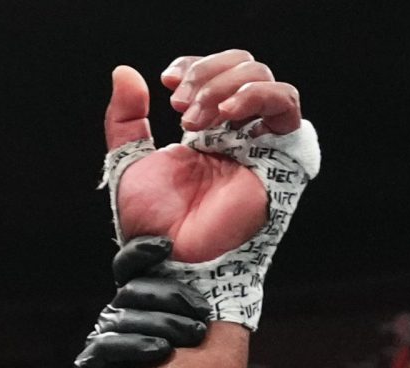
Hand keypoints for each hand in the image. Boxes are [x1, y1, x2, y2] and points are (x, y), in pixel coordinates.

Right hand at [72, 234, 210, 367]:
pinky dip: (135, 346)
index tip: (168, 248)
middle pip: (134, 290)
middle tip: (204, 316)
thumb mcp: (192, 342)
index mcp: (134, 304)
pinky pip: (107, 347)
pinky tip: (161, 353)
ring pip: (124, 316)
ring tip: (195, 337)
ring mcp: (98, 342)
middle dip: (172, 297)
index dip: (142, 252)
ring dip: (163, 323)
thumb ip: (193, 313)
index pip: (129, 267)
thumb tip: (224, 280)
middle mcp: (113, 318)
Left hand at [104, 54, 301, 263]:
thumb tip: (124, 73)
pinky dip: (257, 95)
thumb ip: (125, 120)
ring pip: (262, 78)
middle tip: (179, 106)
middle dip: (207, 75)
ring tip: (193, 118)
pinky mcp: (278, 158)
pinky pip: (285, 104)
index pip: (215, 73)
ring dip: (225, 85)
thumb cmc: (152, 227)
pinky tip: (227, 112)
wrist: (169, 258)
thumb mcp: (128, 164)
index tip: (167, 80)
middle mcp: (236, 134)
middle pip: (241, 67)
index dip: (194, 66)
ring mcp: (258, 144)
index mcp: (207, 133)